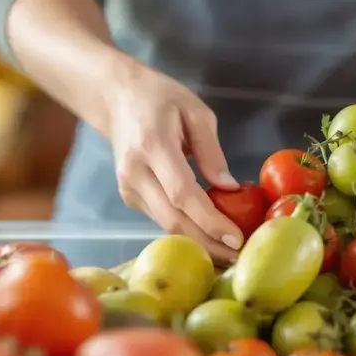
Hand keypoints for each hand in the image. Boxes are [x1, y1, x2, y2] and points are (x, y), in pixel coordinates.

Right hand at [106, 67, 243, 260]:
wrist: (116, 99)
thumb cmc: (160, 98)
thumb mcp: (195, 112)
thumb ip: (211, 151)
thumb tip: (230, 188)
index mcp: (153, 146)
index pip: (182, 194)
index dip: (210, 220)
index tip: (236, 237)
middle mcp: (135, 172)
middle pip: (172, 220)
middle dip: (207, 243)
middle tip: (238, 256)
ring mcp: (128, 188)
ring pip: (165, 226)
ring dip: (198, 242)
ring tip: (228, 251)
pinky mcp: (129, 196)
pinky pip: (161, 219)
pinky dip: (186, 230)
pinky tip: (208, 235)